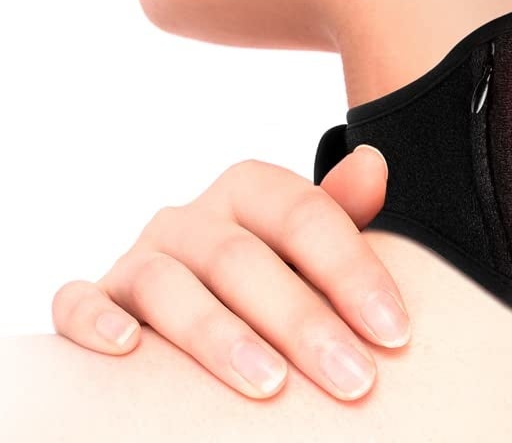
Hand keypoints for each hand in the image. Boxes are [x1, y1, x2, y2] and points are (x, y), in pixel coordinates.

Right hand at [50, 148, 408, 400]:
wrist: (208, 298)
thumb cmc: (275, 275)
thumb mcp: (310, 243)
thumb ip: (342, 210)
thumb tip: (373, 163)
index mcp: (250, 190)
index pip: (306, 216)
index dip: (353, 272)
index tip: (395, 333)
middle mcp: (192, 217)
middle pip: (244, 259)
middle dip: (303, 322)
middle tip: (354, 381)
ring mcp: (140, 256)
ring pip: (169, 284)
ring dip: (219, 336)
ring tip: (270, 387)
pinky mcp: (97, 298)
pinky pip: (79, 302)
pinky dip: (95, 323)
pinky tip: (127, 352)